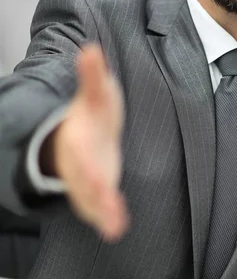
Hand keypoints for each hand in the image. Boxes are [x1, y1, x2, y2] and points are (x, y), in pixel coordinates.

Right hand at [40, 44, 128, 240]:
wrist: (81, 136)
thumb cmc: (91, 115)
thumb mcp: (95, 94)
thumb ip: (93, 75)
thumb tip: (91, 49)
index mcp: (78, 140)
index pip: (82, 154)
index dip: (86, 164)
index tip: (94, 176)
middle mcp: (81, 164)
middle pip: (85, 181)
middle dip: (93, 193)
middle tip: (106, 206)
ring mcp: (88, 180)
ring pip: (92, 199)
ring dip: (102, 212)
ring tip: (114, 228)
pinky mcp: (97, 190)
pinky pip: (100, 207)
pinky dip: (107, 218)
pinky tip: (115, 229)